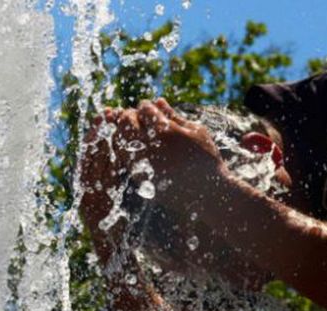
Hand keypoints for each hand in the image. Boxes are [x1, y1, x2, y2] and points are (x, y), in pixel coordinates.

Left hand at [119, 99, 229, 213]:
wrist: (207, 194)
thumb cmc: (206, 158)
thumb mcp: (196, 131)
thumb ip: (173, 116)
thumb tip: (158, 101)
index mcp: (165, 131)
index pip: (143, 108)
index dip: (146, 106)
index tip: (151, 110)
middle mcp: (149, 146)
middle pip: (126, 121)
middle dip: (131, 116)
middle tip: (140, 120)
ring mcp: (141, 163)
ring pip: (119, 139)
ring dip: (125, 132)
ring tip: (137, 133)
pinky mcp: (138, 177)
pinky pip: (122, 156)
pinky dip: (125, 147)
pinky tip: (138, 147)